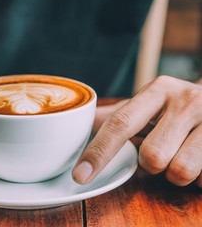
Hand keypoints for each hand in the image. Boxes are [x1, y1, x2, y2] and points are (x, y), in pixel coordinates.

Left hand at [73, 75, 201, 186]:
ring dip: (175, 173)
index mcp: (158, 90)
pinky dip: (199, 178)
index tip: (80, 175)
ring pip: (179, 171)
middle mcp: (186, 100)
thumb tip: (78, 121)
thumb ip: (116, 115)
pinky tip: (201, 158)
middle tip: (161, 150)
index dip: (98, 152)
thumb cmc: (178, 108)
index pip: (120, 124)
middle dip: (151, 163)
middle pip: (151, 156)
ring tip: (182, 154)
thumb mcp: (150, 103)